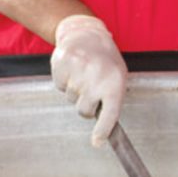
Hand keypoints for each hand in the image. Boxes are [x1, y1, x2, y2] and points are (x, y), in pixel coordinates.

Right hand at [51, 15, 127, 147]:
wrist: (86, 34)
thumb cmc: (105, 60)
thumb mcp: (117, 77)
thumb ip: (111, 100)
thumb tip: (104, 132)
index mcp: (114, 84)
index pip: (109, 115)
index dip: (102, 131)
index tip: (97, 142)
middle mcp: (96, 79)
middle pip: (84, 111)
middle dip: (86, 105)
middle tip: (90, 89)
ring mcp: (78, 72)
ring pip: (71, 99)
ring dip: (75, 91)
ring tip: (83, 74)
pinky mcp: (61, 65)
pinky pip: (59, 87)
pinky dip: (64, 81)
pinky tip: (72, 69)